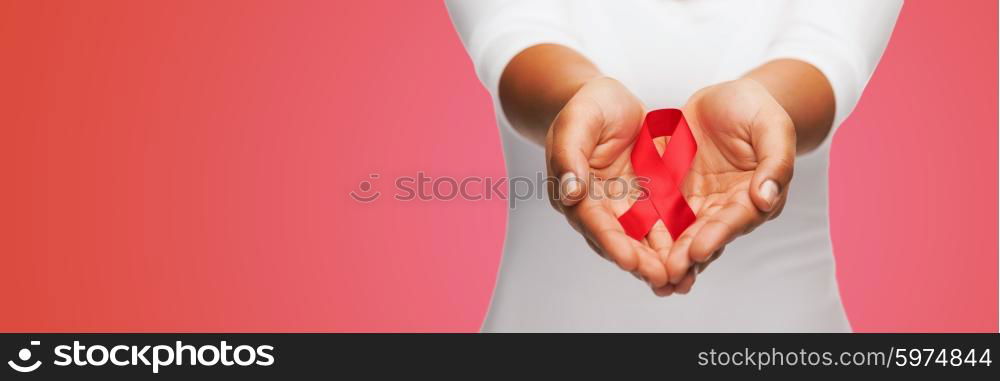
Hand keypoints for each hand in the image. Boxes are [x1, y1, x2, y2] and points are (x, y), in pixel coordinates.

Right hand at [545, 76, 674, 289]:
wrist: (609, 99)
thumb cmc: (588, 105)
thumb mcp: (578, 121)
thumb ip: (570, 155)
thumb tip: (570, 192)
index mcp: (574, 191)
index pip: (592, 222)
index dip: (611, 242)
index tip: (629, 260)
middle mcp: (598, 206)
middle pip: (618, 240)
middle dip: (639, 262)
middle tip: (662, 279)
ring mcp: (624, 206)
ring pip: (642, 240)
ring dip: (659, 261)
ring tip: (680, 279)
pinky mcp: (647, 200)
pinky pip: (663, 225)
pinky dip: (675, 242)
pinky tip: (695, 257)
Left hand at [652, 78, 795, 294]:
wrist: (725, 97)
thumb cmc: (755, 108)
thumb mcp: (772, 126)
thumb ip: (775, 161)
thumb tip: (767, 198)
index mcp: (755, 195)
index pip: (736, 219)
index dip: (718, 235)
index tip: (699, 250)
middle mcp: (726, 206)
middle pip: (706, 234)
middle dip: (687, 255)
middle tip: (668, 273)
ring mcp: (698, 202)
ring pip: (681, 233)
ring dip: (667, 255)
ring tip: (650, 275)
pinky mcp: (673, 193)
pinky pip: (658, 215)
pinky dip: (647, 233)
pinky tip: (631, 249)